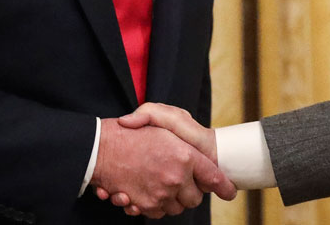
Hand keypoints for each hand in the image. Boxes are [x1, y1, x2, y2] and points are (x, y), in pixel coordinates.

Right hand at [90, 118, 234, 218]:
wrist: (100, 148)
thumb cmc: (133, 131)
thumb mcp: (161, 117)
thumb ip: (182, 130)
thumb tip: (202, 160)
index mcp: (184, 155)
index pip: (213, 177)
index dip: (223, 186)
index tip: (229, 191)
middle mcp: (175, 178)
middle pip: (195, 198)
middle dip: (191, 191)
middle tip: (181, 179)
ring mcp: (160, 194)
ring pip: (177, 207)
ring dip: (173, 199)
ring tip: (162, 183)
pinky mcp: (145, 205)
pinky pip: (158, 212)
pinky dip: (156, 205)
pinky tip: (148, 191)